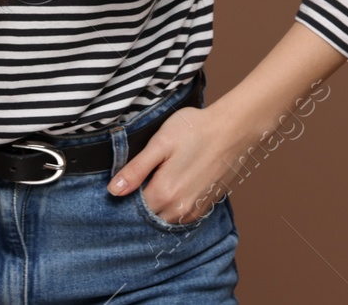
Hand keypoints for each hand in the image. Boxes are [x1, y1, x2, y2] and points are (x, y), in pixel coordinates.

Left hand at [107, 104, 242, 223]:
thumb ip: (136, 169)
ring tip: (161, 180)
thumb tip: (113, 190)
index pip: (132, 209)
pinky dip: (175, 207)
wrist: (234, 129)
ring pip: (166, 219)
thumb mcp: (160, 143)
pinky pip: (183, 216)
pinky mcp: (207, 206)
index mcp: (164, 193)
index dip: (126, 196)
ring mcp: (195, 209)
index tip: (125, 182)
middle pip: (149, 217)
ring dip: (159, 207)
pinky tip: (177, 186)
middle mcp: (179, 208)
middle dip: (142, 204)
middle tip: (144, 178)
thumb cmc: (196, 129)